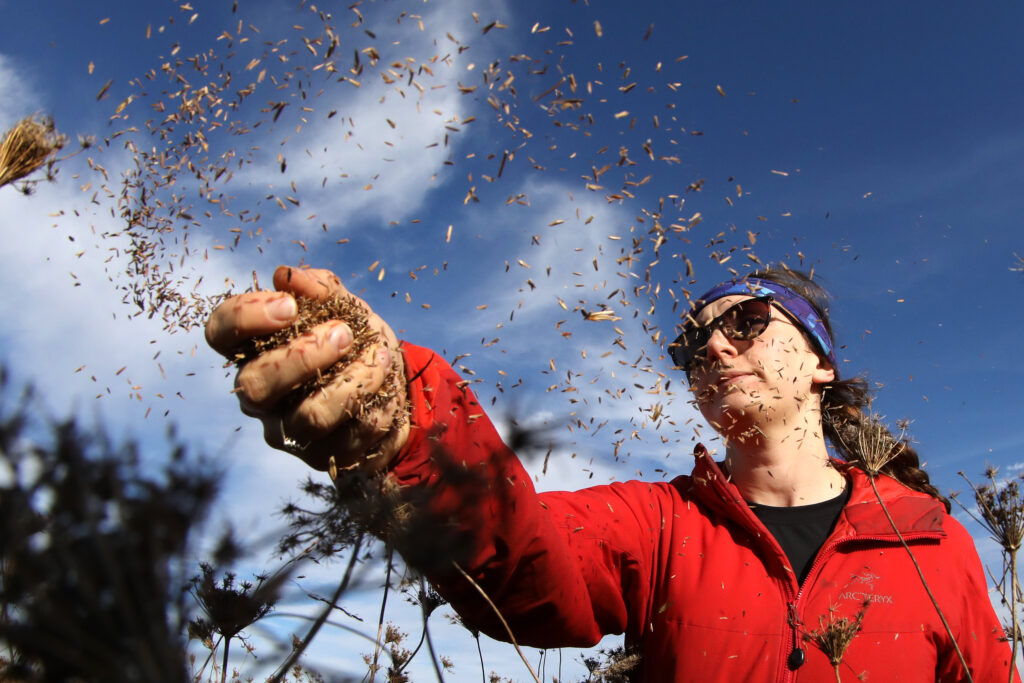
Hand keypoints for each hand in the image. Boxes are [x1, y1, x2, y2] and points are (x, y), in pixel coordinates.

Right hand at [205, 266, 408, 473]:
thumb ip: (319, 288)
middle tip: (343, 333)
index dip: (245, 317)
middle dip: (304, 356)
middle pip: (256, 386)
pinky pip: (352, 436)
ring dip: (353, 381)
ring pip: (310, 417)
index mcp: (254, 350)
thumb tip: (287, 276)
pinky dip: (379, 403)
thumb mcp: (345, 305)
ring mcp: (291, 432)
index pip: (220, 333)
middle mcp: (261, 396)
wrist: (395, 382)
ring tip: (379, 356)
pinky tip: (388, 384)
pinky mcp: (326, 457)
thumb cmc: (355, 339)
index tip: (289, 305)